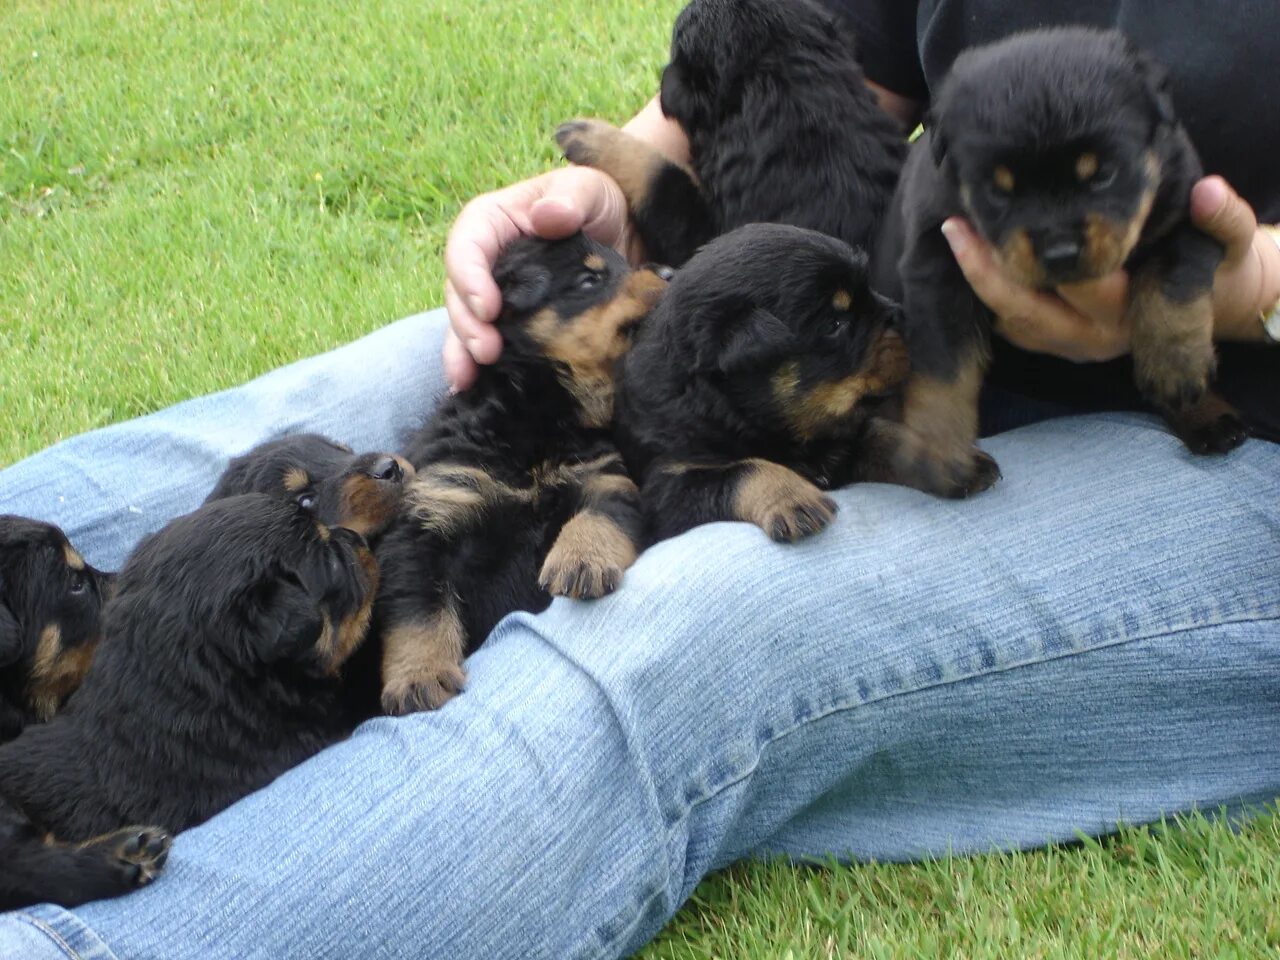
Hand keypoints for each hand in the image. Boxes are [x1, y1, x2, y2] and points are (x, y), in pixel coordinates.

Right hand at [443, 166, 636, 389]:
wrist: (626, 237)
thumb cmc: (600, 203)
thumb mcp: (590, 188)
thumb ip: (571, 196)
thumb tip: (547, 215)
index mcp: (493, 223)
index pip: (467, 246)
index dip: (470, 277)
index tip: (488, 307)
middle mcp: (487, 262)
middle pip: (459, 293)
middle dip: (466, 325)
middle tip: (487, 352)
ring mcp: (498, 297)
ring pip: (465, 325)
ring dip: (463, 354)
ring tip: (469, 380)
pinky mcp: (514, 325)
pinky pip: (488, 347)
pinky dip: (477, 370)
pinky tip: (473, 391)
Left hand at [940, 175, 1279, 360]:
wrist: (1212, 306)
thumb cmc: (1215, 266)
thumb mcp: (1230, 243)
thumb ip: (1223, 219)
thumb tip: (1207, 191)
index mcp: (1133, 312)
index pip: (1082, 285)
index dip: (1045, 255)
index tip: (1012, 217)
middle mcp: (1097, 336)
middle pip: (1027, 309)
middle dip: (987, 270)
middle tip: (955, 226)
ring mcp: (1072, 346)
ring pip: (1011, 323)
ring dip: (980, 282)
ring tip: (955, 234)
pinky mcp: (1055, 346)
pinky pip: (1011, 328)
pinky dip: (988, 296)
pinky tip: (967, 256)